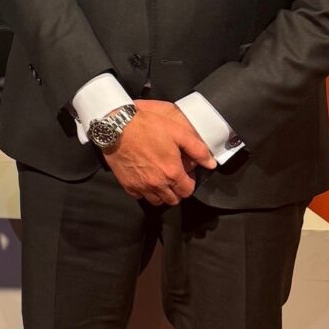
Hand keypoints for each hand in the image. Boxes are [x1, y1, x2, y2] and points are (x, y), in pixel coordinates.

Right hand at [102, 99, 216, 205]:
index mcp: (172, 172)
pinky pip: (139, 196)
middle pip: (173, 200)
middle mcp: (158, 183)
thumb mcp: (178, 132)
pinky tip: (144, 179)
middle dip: (176, 191)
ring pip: (156, 201)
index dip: (188, 183)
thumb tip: (211, 163)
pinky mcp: (127, 184)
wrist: (117, 127)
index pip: (187, 191)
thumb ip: (198, 149)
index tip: (184, 174)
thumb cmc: (147, 126)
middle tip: (172, 177)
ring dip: (161, 194)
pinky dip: (144, 192)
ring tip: (159, 180)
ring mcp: (141, 186)